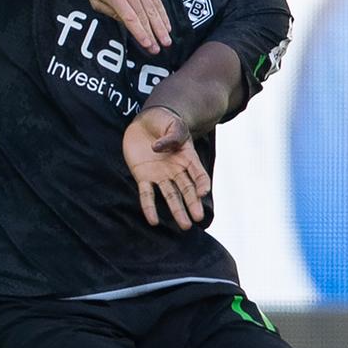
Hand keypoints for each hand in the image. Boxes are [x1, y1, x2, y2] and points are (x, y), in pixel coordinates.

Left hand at [78, 0, 171, 53]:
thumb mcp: (95, 0)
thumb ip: (111, 13)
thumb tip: (127, 24)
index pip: (131, 19)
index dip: (140, 33)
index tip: (148, 45)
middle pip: (144, 16)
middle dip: (153, 34)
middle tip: (160, 48)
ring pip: (153, 8)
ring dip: (161, 25)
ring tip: (166, 39)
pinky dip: (162, 11)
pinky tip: (166, 23)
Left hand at [123, 107, 209, 229]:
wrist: (146, 122)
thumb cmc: (164, 122)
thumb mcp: (173, 125)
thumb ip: (171, 136)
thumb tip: (158, 148)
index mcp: (187, 157)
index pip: (198, 173)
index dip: (202, 183)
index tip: (203, 192)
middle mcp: (176, 170)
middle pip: (186, 189)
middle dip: (192, 203)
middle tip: (198, 218)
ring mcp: (160, 175)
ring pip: (170, 195)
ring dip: (177, 210)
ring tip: (185, 225)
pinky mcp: (143, 177)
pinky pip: (147, 194)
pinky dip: (149, 207)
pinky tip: (153, 220)